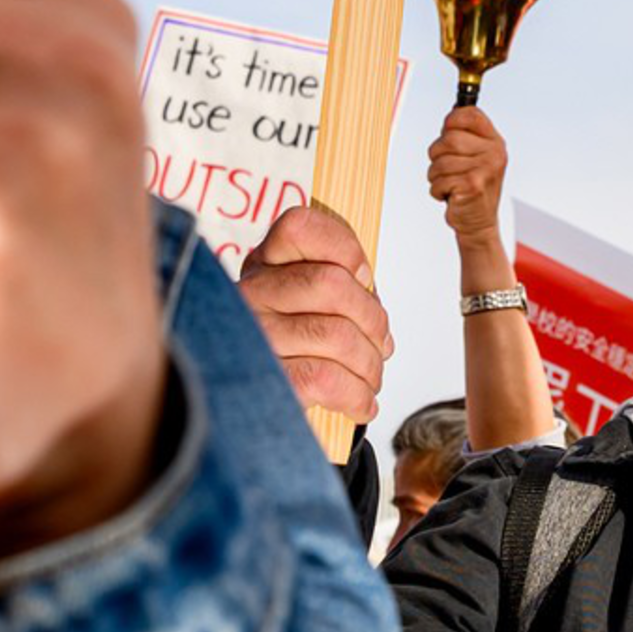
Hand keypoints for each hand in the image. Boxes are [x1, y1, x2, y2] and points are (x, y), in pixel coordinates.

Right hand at [237, 202, 392, 428]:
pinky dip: (356, 396)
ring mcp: (252, 334)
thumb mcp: (315, 303)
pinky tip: (361, 403)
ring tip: (372, 377)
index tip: (362, 277)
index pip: (299, 226)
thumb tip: (375, 317)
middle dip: (373, 320)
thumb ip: (341, 289)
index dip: (344, 248)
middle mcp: (251, 291)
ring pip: (336, 335)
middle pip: (332, 284)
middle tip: (381, 345)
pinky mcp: (263, 377)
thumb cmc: (301, 345)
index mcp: (267, 261)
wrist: (258, 405)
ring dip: (370, 364)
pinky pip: (326, 378)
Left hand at [426, 105, 509, 241]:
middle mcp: (494, 153)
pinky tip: (451, 195)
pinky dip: (437, 190)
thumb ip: (465, 134)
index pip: (469, 114)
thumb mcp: (475, 156)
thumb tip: (453, 111)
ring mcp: (485, 169)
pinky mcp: (472, 186)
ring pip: (439, 161)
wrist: (479, 223)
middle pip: (448, 139)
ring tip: (450, 184)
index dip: (451, 121)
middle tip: (447, 168)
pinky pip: (438, 180)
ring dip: (436, 175)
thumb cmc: (471, 186)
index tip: (448, 133)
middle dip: (437, 155)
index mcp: (494, 141)